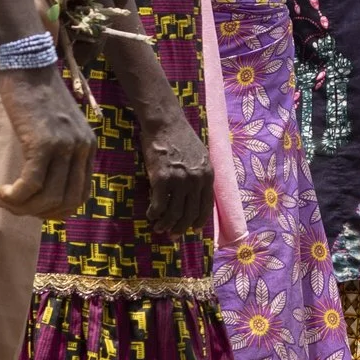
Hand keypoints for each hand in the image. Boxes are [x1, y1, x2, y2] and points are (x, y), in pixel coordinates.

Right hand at [0, 66, 95, 217]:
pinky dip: (15, 196)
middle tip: (16, 207)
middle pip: (66, 202)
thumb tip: (42, 189)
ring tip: (6, 199)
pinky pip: (31, 184)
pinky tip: (3, 192)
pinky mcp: (43, 142)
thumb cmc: (37, 97)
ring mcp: (64, 146)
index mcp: (88, 147)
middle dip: (38, 214)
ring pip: (48, 198)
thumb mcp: (58, 127)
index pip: (81, 196)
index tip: (34, 209)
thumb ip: (60, 153)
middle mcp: (81, 149)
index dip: (56, 211)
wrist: (29, 67)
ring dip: (23, 207)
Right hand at [135, 99, 214, 233]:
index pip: (205, 207)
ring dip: (166, 225)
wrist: (166, 123)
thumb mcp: (201, 156)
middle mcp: (196, 180)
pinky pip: (159, 205)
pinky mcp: (161, 178)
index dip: (198, 221)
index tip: (192, 229)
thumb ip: (201, 175)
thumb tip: (197, 195)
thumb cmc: (181, 138)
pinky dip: (154, 213)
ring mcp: (179, 180)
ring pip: (174, 213)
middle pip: (189, 213)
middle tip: (172, 235)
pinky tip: (151, 215)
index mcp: (208, 176)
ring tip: (159, 228)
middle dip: (181, 228)